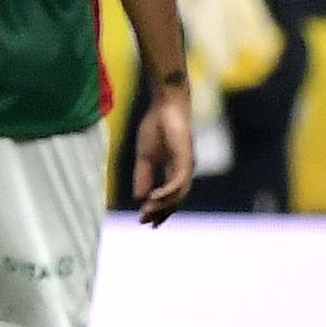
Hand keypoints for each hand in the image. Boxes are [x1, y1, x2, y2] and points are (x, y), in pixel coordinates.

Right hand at [130, 83, 196, 224]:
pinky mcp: (185, 158)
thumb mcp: (145, 157)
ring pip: (178, 194)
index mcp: (175, 171)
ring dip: (162, 205)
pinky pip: (178, 182)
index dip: (158, 210)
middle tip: (143, 221)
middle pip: (175, 200)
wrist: (165, 105)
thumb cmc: (157, 126)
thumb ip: (142, 176)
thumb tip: (139, 197)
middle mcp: (184, 171)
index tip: (144, 221)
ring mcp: (186, 165)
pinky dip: (167, 192)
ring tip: (146, 212)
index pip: (170, 197)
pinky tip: (153, 198)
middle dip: (159, 212)